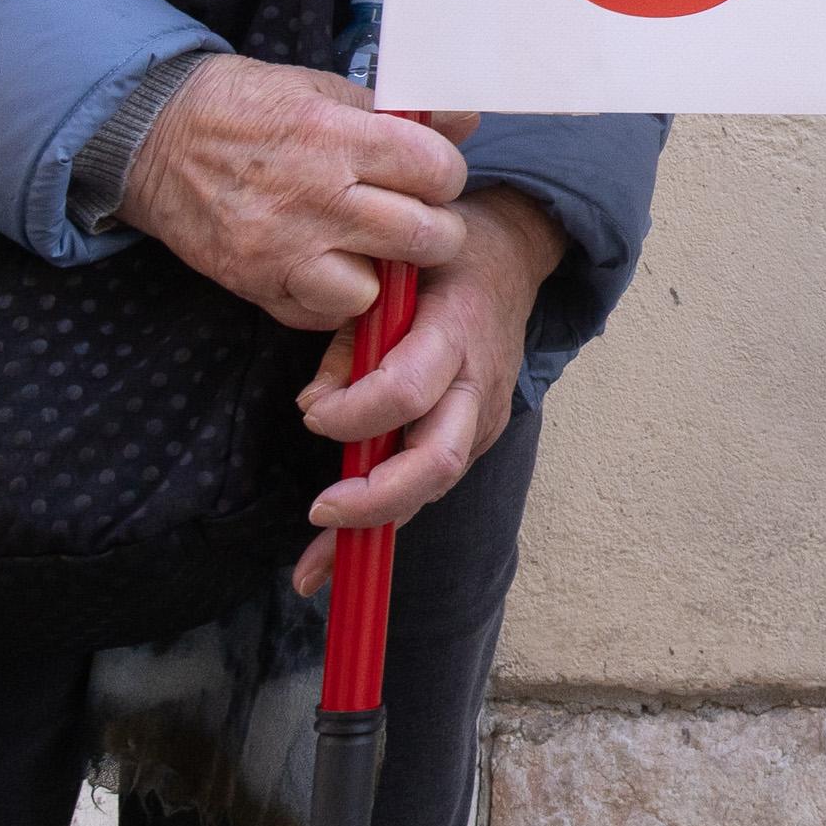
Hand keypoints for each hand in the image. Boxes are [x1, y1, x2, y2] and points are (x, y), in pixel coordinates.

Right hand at [114, 54, 471, 330]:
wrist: (152, 137)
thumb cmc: (245, 107)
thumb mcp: (321, 89)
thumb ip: (394, 113)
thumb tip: (464, 120)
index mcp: (334, 135)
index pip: (436, 170)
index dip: (445, 174)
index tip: (430, 174)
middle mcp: (313, 196)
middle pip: (423, 237)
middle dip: (435, 230)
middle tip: (416, 218)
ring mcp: (281, 248)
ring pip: (375, 290)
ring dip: (383, 274)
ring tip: (370, 248)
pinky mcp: (254, 284)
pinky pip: (321, 315)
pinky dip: (334, 298)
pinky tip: (329, 267)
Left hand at [291, 175, 563, 597]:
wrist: (514, 257)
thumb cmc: (441, 258)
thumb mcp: (391, 271)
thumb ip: (349, 337)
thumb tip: (312, 405)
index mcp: (454, 332)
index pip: (407, 390)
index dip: (354, 414)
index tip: (311, 416)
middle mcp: (475, 385)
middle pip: (437, 462)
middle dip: (375, 499)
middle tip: (320, 511)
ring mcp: (482, 418)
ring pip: (433, 487)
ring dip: (372, 528)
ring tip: (311, 568)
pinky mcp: (475, 438)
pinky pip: (428, 486)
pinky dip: (382, 522)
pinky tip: (334, 557)